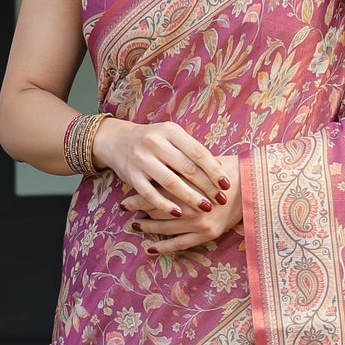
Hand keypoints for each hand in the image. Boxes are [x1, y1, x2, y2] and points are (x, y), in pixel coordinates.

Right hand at [92, 118, 229, 216]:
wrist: (117, 140)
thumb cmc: (154, 141)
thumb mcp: (172, 137)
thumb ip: (191, 150)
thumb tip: (219, 170)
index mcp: (170, 131)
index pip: (198, 152)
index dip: (214, 170)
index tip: (227, 184)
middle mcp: (155, 143)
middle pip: (187, 168)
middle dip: (207, 186)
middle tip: (221, 199)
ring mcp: (142, 159)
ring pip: (171, 182)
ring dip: (191, 197)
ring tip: (206, 207)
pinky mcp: (131, 175)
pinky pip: (151, 194)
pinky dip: (165, 205)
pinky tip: (179, 213)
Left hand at [121, 154, 242, 254]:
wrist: (257, 186)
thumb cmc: (231, 170)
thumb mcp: (204, 164)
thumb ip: (181, 169)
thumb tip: (156, 171)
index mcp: (189, 187)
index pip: (156, 193)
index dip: (138, 197)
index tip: (125, 198)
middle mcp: (192, 207)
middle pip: (158, 210)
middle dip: (139, 211)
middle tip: (124, 210)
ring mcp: (199, 224)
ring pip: (166, 228)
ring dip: (148, 228)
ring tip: (135, 226)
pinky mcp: (207, 235)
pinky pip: (180, 244)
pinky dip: (164, 247)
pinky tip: (151, 249)